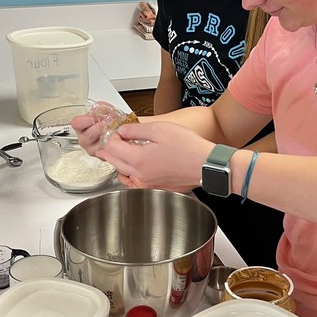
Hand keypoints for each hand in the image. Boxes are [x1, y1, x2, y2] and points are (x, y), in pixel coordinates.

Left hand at [72, 116, 210, 191]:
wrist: (206, 165)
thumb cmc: (188, 147)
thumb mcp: (159, 129)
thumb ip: (136, 130)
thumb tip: (122, 131)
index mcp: (138, 159)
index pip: (111, 148)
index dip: (113, 136)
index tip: (120, 132)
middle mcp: (140, 175)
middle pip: (113, 161)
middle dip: (111, 148)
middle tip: (117, 139)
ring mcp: (147, 184)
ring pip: (122, 173)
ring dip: (119, 161)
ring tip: (127, 150)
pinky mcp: (155, 187)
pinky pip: (134, 181)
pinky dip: (131, 172)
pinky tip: (139, 163)